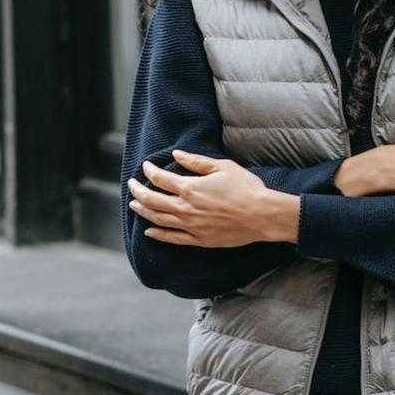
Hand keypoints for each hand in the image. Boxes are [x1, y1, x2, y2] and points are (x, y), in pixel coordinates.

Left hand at [128, 150, 299, 247]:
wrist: (262, 215)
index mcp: (190, 188)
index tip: (145, 166)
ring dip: (142, 211)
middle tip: (131, 185)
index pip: (160, 178)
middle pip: (151, 200)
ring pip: (158, 219)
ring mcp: (190, 226)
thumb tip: (176, 154)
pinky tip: (149, 231)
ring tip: (134, 205)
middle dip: (138, 191)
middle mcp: (185, 208)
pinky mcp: (198, 240)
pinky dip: (157, 234)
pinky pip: (172, 238)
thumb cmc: (246, 188)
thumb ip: (196, 162)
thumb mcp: (222, 167)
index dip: (149, 171)